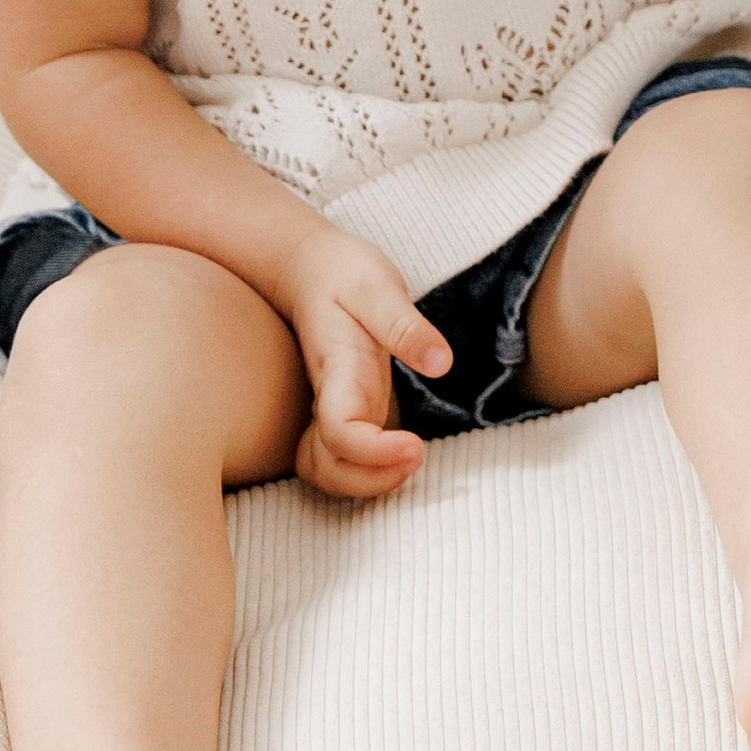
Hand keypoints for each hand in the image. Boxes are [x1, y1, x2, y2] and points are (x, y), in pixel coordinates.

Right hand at [275, 227, 451, 500]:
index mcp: (338, 370)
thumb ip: (406, 326)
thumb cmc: (344, 274)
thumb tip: (441, 364)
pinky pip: (338, 459)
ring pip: (326, 470)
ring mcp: (333, 408)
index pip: (340, 431)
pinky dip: (362, 473)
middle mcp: (331, 398)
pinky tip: (399, 458)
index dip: (372, 452)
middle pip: (327, 467)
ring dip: (365, 483)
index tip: (416, 447)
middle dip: (370, 481)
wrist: (309, 267)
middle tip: (418, 459)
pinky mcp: (343, 409)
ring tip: (412, 462)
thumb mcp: (378, 286)